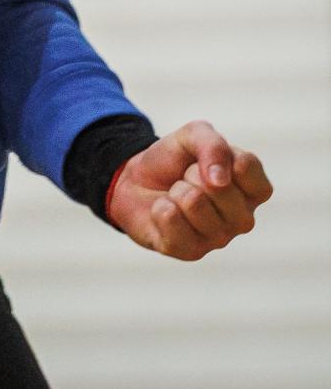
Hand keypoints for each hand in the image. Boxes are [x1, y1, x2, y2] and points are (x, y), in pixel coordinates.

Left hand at [107, 119, 272, 260]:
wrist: (136, 182)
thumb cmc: (174, 160)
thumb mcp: (193, 135)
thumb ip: (213, 145)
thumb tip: (220, 180)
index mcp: (253, 189)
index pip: (247, 166)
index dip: (217, 155)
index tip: (205, 158)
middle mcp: (243, 218)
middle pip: (219, 188)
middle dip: (191, 173)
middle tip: (186, 179)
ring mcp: (219, 239)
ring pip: (193, 202)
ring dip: (175, 191)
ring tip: (176, 196)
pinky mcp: (192, 252)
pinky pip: (170, 218)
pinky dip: (159, 207)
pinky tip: (165, 211)